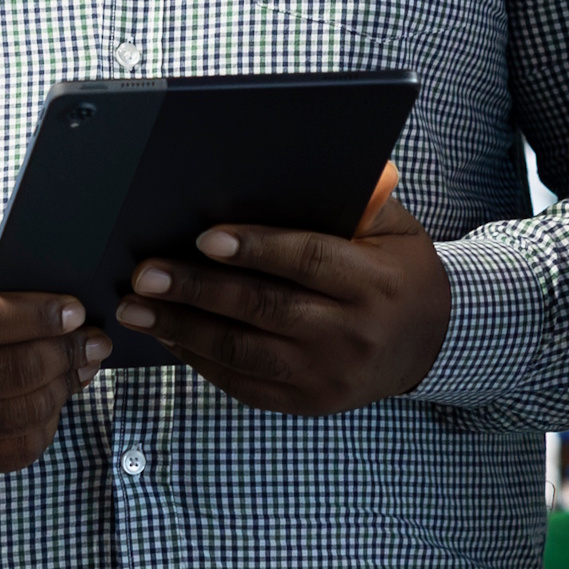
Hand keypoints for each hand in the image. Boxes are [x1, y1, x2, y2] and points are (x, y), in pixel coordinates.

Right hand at [0, 161, 109, 472]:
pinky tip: (57, 393)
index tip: (78, 308)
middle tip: (97, 336)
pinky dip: (47, 420)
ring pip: (22, 409)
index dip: (39, 317)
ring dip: (65, 385)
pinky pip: (17, 446)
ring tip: (86, 359)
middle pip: (14, 371)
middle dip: (65, 352)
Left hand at [116, 165, 448, 418]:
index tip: (203, 237)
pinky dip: (201, 361)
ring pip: (245, 353)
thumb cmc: (399, 270)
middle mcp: (353, 334)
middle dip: (197, 291)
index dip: (256, 249)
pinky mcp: (310, 403)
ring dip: (183, 330)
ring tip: (135, 309)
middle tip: (145, 274)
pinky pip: (245, 385)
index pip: (309, 262)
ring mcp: (329, 376)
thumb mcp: (394, 228)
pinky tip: (169, 336)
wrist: (432, 342)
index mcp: (375, 283)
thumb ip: (356, 199)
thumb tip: (297, 165)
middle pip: (265, 310)